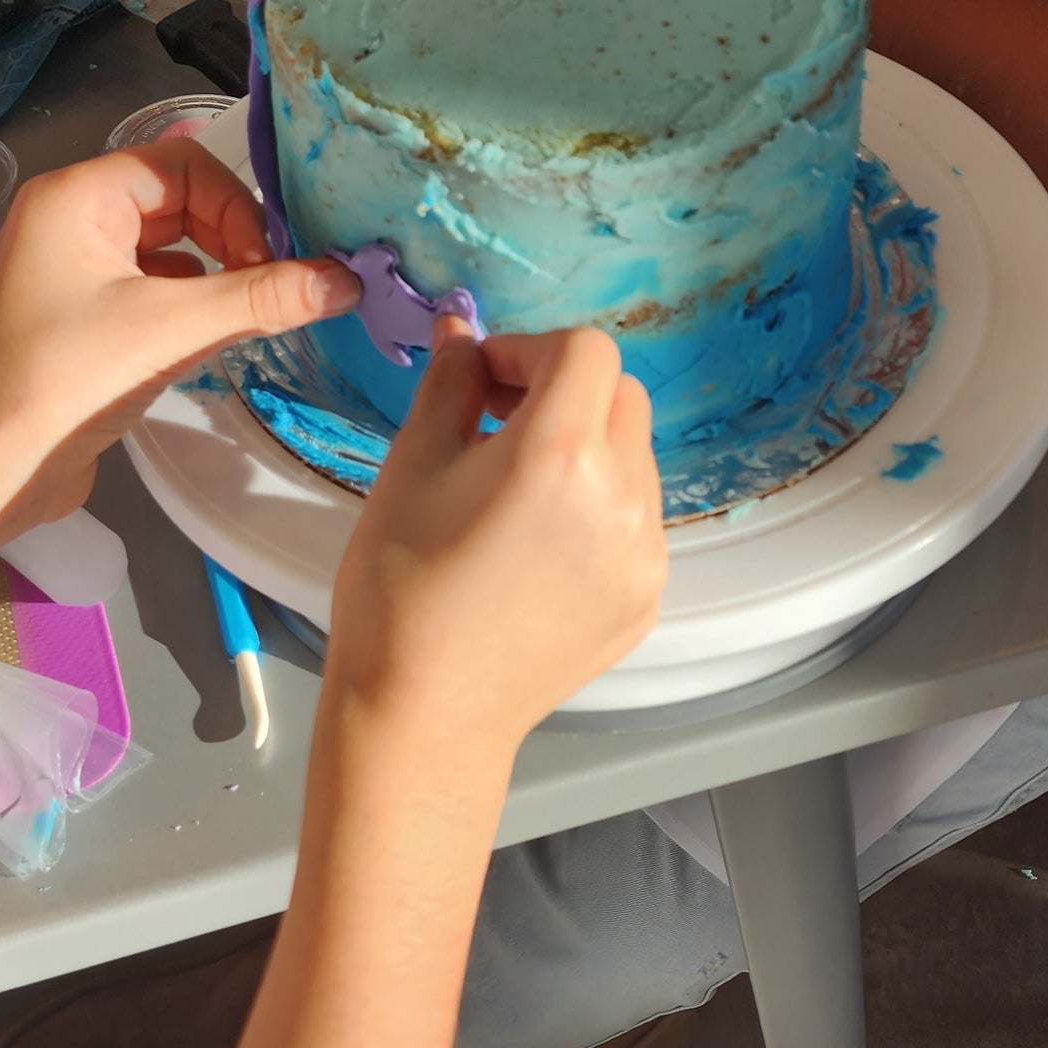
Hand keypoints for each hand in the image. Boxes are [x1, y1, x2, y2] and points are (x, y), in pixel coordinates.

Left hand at [0, 140, 357, 536]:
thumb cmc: (66, 380)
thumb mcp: (171, 330)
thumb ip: (261, 299)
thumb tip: (345, 280)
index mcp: (79, 197)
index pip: (184, 165)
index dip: (237, 208)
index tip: (268, 268)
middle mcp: (73, 220)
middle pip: (181, 203)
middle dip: (233, 241)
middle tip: (270, 293)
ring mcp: (76, 271)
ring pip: (172, 250)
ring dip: (218, 277)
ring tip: (251, 316)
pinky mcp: (85, 318)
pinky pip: (155, 290)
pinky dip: (193, 308)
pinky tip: (214, 341)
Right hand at [327, 321, 666, 751]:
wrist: (425, 714)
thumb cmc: (400, 592)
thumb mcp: (412, 468)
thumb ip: (451, 385)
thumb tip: (463, 333)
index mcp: (561, 454)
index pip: (585, 351)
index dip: (531, 351)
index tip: (488, 382)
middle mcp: (622, 498)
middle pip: (623, 396)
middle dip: (566, 392)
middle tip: (500, 425)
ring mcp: (644, 554)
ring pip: (635, 459)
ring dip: (587, 449)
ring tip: (517, 493)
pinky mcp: (646, 597)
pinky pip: (637, 521)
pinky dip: (599, 509)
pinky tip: (538, 546)